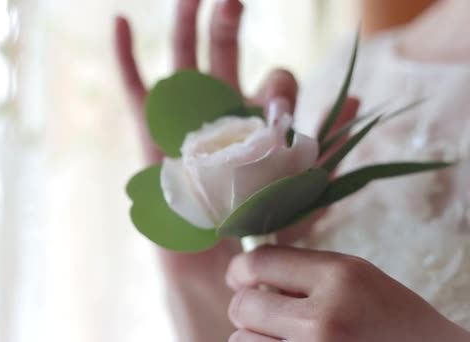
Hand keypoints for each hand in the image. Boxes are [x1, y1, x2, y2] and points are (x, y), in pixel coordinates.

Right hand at [115, 1, 298, 340]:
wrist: (215, 261)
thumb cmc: (258, 224)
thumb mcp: (300, 185)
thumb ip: (325, 146)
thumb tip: (356, 100)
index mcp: (258, 116)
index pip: (274, 81)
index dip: (281, 88)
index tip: (281, 112)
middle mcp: (220, 109)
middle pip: (224, 53)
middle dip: (228, 23)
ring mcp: (185, 118)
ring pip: (181, 61)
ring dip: (185, 25)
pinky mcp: (152, 134)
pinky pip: (136, 91)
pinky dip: (126, 56)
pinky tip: (123, 20)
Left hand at [226, 245, 469, 340]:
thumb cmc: (394, 320)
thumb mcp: (358, 279)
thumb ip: (305, 273)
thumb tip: (246, 275)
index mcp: (340, 277)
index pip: (259, 262)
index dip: (240, 269)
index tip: (239, 277)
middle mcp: (325, 318)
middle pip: (243, 305)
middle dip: (247, 307)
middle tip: (265, 312)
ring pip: (242, 341)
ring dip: (254, 338)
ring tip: (283, 338)